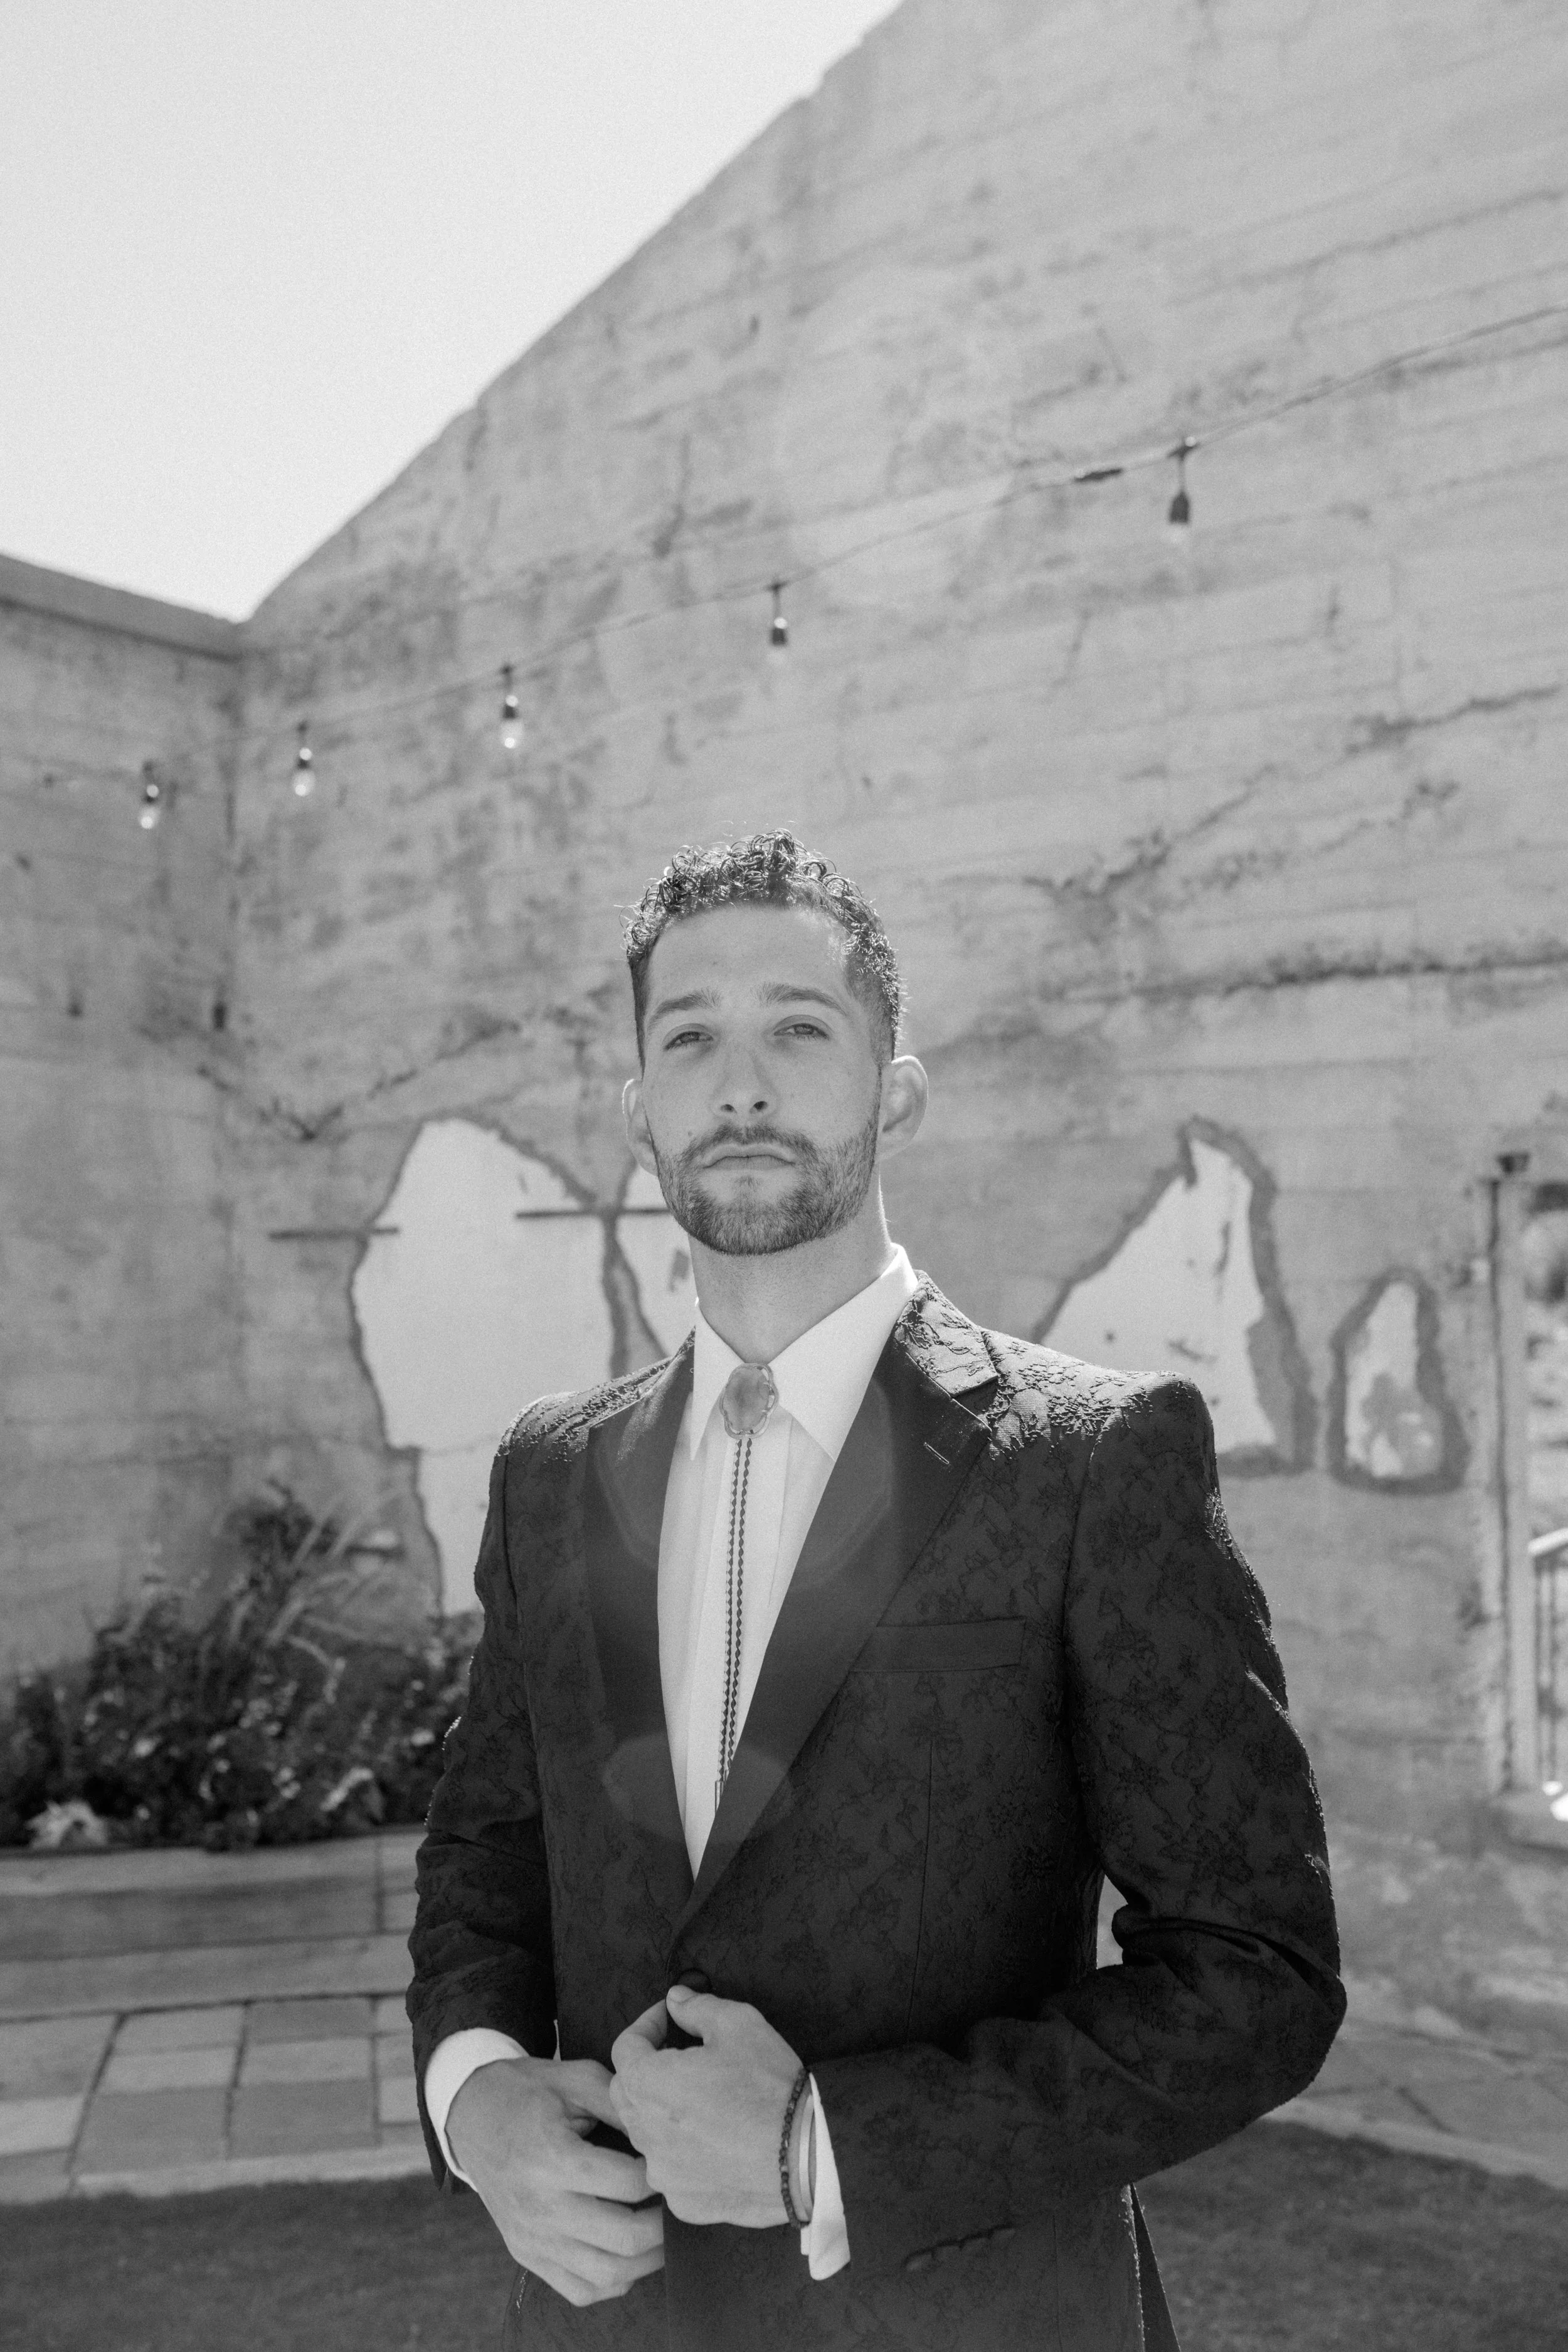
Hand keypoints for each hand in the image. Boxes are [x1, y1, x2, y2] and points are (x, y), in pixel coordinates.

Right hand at [446, 2054, 663, 2308]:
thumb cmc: (527, 2092)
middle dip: (664, 2225)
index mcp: (552, 2157)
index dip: (660, 2172)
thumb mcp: (574, 2077)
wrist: (470, 2115)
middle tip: (678, 2202)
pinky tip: (628, 2255)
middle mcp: (541, 2206)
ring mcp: (532, 2238)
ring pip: (607, 2274)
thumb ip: (620, 2103)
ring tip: (663, 2233)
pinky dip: (613, 2282)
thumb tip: (661, 2133)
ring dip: (646, 2260)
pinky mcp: (527, 2255)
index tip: (670, 2161)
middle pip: (623, 2237)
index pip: (628, 2183)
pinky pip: (580, 2290)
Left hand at [609, 1986, 807, 2228]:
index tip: (669, 2019)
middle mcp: (644, 2133)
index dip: (645, 2027)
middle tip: (679, 2057)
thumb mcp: (738, 2025)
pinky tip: (716, 2143)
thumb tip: (675, 2000)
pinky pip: (672, 2170)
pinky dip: (683, 2153)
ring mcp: (662, 2173)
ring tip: (701, 2101)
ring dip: (662, 2113)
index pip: (624, 2048)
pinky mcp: (684, 2203)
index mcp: (648, 2084)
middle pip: (627, 2093)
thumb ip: (697, 2008)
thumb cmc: (768, 2086)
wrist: (804, 2157)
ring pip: (647, 2135)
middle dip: (645, 2069)